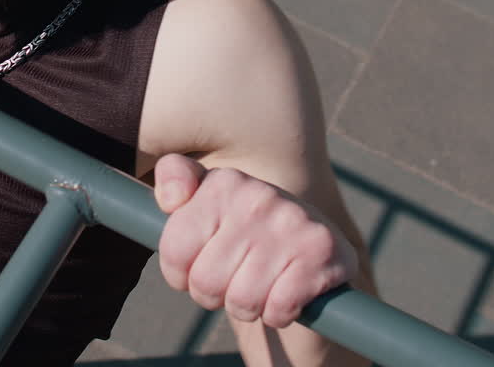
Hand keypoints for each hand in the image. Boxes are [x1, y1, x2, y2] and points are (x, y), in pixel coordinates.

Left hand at [154, 154, 357, 328]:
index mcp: (223, 182)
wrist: (310, 254)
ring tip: (258, 286)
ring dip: (247, 307)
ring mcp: (293, 221)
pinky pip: (278, 309)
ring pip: (241, 301)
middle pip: (205, 281)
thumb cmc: (242, 235)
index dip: (180, 273)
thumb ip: (174, 179)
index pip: (175, 250)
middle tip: (232, 279)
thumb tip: (172, 199)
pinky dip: (278, 313)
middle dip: (214, 294)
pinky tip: (285, 292)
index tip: (198, 264)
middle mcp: (258, 195)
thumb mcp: (203, 201)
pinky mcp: (322, 251)